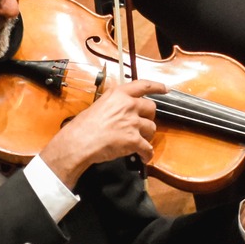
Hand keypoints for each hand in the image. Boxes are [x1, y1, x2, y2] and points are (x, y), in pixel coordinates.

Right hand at [40, 77, 162, 185]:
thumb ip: (114, 105)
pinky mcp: (134, 140)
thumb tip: (121, 112)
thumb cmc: (82, 126)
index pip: (143, 85)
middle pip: (151, 108)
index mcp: (119, 95)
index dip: (157, 87)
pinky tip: (143, 157)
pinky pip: (147, 148)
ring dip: (146, 136)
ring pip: (151, 128)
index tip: (165, 89)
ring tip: (137, 142)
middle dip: (148, 117)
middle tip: (141, 125)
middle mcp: (128, 105)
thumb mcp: (99, 105)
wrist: (79, 142)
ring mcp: (132, 122)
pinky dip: (147, 154)